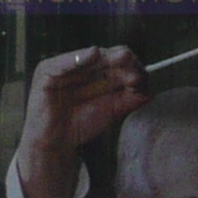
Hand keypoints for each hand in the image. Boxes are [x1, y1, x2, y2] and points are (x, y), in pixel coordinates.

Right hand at [14, 46, 147, 197]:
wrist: (56, 142)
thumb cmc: (82, 124)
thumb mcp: (111, 110)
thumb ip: (129, 99)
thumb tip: (149, 91)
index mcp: (99, 70)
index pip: (119, 61)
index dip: (133, 67)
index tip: (143, 78)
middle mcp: (84, 65)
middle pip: (108, 57)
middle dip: (124, 62)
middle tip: (136, 72)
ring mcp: (66, 66)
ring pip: (91, 57)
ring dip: (108, 58)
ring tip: (123, 58)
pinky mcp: (47, 72)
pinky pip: (63, 62)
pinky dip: (78, 58)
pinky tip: (93, 54)